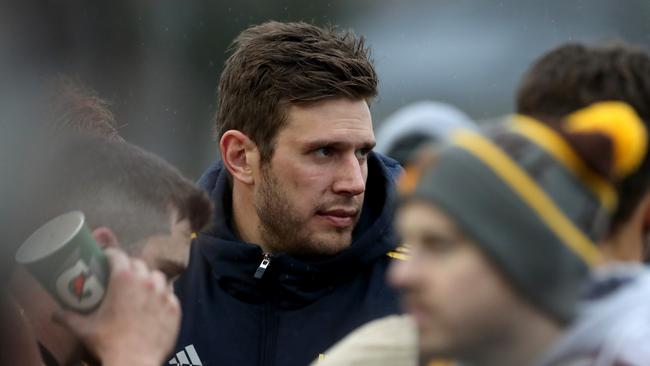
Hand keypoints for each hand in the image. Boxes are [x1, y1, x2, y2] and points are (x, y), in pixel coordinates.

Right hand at [52, 248, 180, 365]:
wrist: (135, 361)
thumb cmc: (108, 343)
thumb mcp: (84, 328)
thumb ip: (68, 317)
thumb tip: (54, 314)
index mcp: (123, 278)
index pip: (118, 255)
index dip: (111, 255)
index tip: (106, 260)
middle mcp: (146, 280)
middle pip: (138, 264)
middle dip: (129, 268)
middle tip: (121, 279)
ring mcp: (164, 293)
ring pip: (157, 277)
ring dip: (148, 279)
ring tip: (140, 290)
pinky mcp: (175, 307)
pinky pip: (170, 294)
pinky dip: (162, 297)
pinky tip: (154, 305)